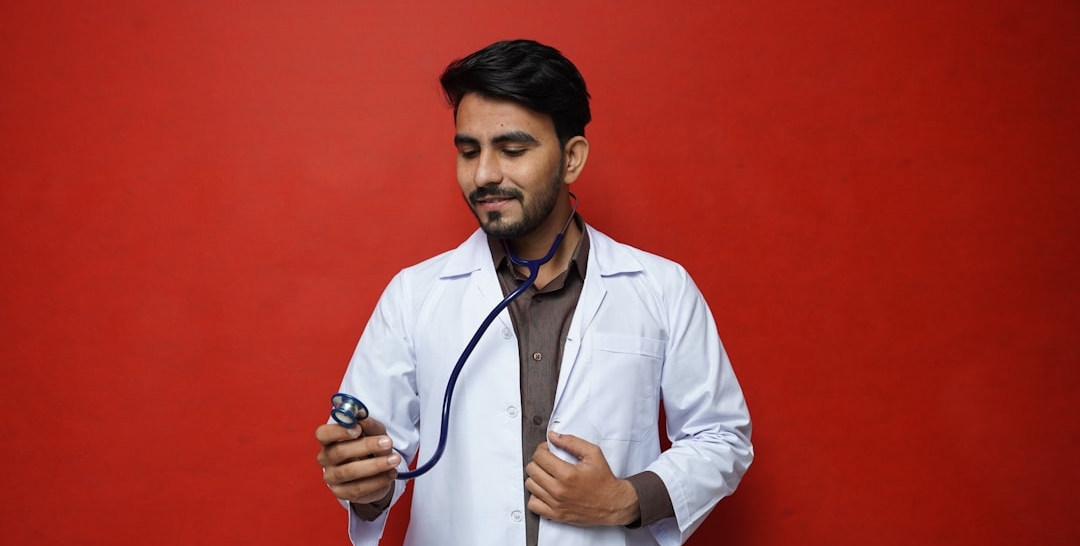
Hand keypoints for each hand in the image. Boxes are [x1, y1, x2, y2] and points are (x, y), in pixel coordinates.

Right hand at [316, 417, 399, 504]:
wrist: (372, 473)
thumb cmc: (368, 448)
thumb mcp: (373, 433)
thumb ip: (369, 426)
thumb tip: (364, 420)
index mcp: (328, 440)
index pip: (323, 434)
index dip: (339, 431)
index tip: (358, 429)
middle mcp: (326, 458)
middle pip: (339, 452)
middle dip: (366, 446)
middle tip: (387, 442)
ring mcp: (332, 477)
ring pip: (350, 471)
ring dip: (375, 465)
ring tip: (394, 459)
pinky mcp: (341, 492)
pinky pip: (359, 488)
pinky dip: (378, 481)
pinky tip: (391, 473)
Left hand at [524, 431, 639, 525]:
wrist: (612, 503)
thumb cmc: (604, 480)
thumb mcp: (593, 454)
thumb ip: (571, 442)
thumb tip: (553, 436)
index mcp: (567, 474)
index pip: (539, 457)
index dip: (542, 449)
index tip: (548, 451)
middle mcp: (559, 490)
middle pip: (532, 470)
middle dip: (538, 461)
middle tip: (548, 461)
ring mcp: (556, 504)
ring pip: (530, 485)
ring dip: (536, 477)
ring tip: (547, 475)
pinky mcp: (555, 515)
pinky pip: (533, 504)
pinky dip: (535, 495)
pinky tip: (545, 490)